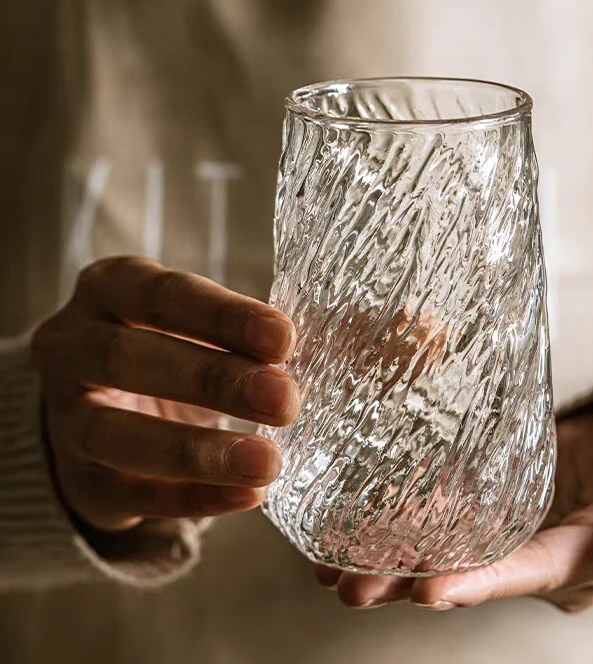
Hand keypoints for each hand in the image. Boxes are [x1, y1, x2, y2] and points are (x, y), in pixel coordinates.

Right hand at [32, 256, 298, 531]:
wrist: (103, 407)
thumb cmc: (171, 347)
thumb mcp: (198, 324)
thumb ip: (253, 333)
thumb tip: (336, 346)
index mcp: (110, 288)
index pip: (163, 294)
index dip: (223, 316)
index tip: (284, 339)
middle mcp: (70, 345)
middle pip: (130, 359)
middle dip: (214, 379)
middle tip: (285, 399)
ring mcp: (63, 416)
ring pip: (115, 434)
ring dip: (197, 451)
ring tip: (267, 461)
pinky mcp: (77, 479)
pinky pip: (127, 493)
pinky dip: (191, 498)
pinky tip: (247, 495)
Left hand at [315, 386, 592, 611]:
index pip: (533, 572)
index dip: (480, 582)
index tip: (426, 588)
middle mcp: (553, 548)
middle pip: (478, 570)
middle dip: (411, 581)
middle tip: (347, 584)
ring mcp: (527, 520)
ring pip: (456, 544)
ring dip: (396, 555)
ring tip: (333, 561)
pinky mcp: (510, 488)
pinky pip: (457, 504)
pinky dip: (411, 511)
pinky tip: (363, 513)